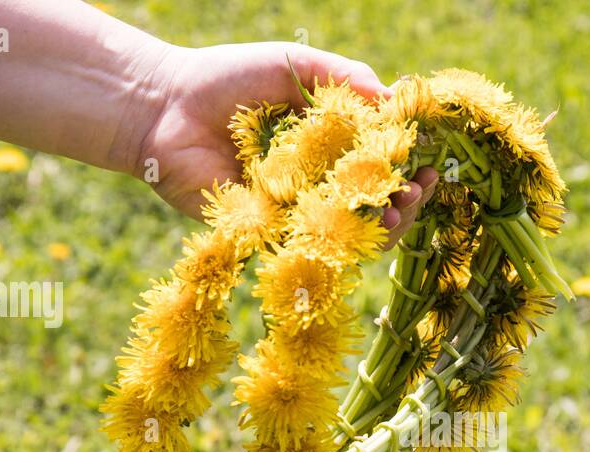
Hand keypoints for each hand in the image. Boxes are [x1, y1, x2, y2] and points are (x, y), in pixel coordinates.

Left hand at [133, 42, 436, 246]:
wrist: (162, 108)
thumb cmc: (225, 80)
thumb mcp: (292, 67)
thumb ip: (342, 78)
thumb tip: (394, 98)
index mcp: (324, 146)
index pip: (377, 165)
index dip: (405, 167)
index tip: (428, 163)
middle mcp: (312, 183)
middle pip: (370, 204)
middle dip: (402, 201)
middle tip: (415, 192)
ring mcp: (291, 213)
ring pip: (346, 233)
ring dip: (380, 227)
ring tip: (396, 210)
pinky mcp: (265, 235)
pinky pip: (305, 246)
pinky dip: (334, 241)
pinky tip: (355, 227)